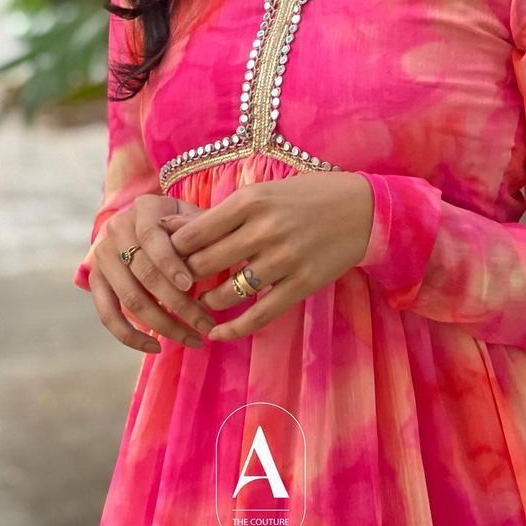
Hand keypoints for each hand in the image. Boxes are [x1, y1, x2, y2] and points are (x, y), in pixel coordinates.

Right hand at [87, 193, 218, 353]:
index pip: (152, 237)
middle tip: (207, 325)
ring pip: (130, 299)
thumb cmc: (185, 225)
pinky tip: (156, 347)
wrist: (153, 224)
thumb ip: (199, 230)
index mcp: (143, 209)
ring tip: (193, 339)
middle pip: (143, 274)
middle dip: (178, 304)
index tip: (192, 286)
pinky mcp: (96, 281)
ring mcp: (102, 256)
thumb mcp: (195, 219)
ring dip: (163, 324)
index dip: (170, 263)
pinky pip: (108, 315)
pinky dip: (130, 336)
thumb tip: (198, 245)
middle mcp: (116, 229)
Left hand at [158, 172, 374, 343]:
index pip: (193, 233)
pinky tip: (218, 331)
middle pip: (203, 264)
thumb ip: (219, 214)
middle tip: (178, 285)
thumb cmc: (305, 197)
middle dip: (185, 278)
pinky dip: (233, 327)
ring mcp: (284, 259)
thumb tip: (167, 227)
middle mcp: (265, 230)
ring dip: (207, 301)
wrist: (360, 210)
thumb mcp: (262, 193)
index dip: (172, 250)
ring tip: (203, 300)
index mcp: (250, 202)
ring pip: (226, 292)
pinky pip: (258, 314)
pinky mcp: (302, 284)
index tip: (165, 259)